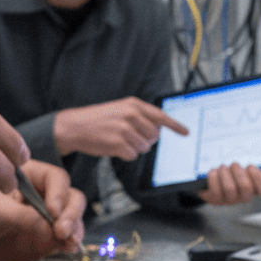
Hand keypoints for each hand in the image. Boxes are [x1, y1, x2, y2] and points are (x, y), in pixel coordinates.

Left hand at [0, 160, 85, 260]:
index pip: (55, 178)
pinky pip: (66, 237)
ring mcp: (45, 216)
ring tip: (67, 240)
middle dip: (70, 212)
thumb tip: (47, 226)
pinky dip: (71, 242)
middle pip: (69, 197)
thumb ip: (22, 217)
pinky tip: (68, 247)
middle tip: (62, 229)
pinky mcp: (46, 237)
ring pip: (72, 216)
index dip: (58, 193)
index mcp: (27, 176)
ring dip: (74, 227)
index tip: (52, 210)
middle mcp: (41, 194)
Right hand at [54, 97, 188, 159]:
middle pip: (154, 136)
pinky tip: (114, 147)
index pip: (161, 116)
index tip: (186, 132)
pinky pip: (132, 155)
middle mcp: (131, 115)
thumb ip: (140, 116)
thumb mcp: (120, 109)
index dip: (175, 126)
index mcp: (133, 105)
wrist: (74, 126)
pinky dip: (125, 154)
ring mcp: (125, 129)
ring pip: (144, 148)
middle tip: (129, 137)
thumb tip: (158, 129)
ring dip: (133, 148)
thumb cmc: (97, 119)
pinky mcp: (118, 144)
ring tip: (118, 140)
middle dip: (145, 141)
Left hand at [198, 163, 260, 205]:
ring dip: (225, 173)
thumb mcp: (241, 164)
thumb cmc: (230, 170)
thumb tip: (252, 158)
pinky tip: (214, 172)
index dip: (259, 177)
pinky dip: (214, 178)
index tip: (249, 166)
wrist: (212, 179)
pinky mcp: (216, 200)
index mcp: (254, 187)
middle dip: (237, 171)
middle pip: (245, 187)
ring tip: (222, 167)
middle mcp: (243, 196)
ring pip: (230, 188)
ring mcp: (230, 200)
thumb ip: (248, 163)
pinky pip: (215, 191)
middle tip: (233, 165)